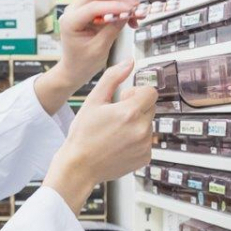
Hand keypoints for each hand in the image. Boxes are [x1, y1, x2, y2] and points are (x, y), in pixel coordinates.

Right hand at [44, 60, 156, 213]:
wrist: (79, 167)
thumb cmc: (82, 135)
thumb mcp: (93, 100)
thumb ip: (113, 78)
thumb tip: (128, 63)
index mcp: (129, 112)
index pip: (150, 92)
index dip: (136, 93)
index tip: (124, 99)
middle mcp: (141, 129)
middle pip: (150, 108)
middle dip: (136, 108)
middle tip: (115, 116)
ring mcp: (144, 145)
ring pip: (148, 125)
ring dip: (136, 124)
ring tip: (115, 132)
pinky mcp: (145, 157)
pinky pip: (147, 142)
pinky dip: (137, 141)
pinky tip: (119, 144)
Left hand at [52, 0, 138, 92]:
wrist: (75, 69)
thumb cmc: (83, 63)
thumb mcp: (100, 49)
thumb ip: (112, 29)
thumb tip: (127, 14)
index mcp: (70, 22)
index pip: (93, 7)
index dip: (114, 6)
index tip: (131, 10)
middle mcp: (71, 11)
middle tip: (135, 6)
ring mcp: (79, 9)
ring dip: (119, 0)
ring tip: (134, 12)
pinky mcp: (87, 11)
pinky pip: (104, 2)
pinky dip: (117, 6)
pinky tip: (128, 16)